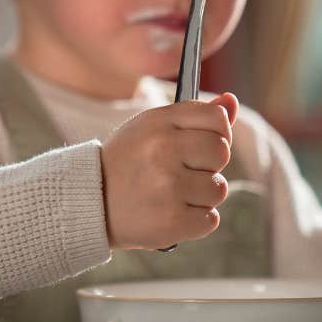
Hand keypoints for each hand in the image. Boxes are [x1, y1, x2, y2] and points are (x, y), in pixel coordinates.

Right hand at [100, 93, 237, 249]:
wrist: (91, 202)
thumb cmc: (128, 162)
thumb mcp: (152, 128)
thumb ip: (194, 115)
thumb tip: (231, 100)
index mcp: (159, 122)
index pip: (217, 118)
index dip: (217, 132)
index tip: (201, 143)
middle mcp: (164, 150)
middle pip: (221, 152)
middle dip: (209, 164)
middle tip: (183, 171)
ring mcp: (168, 186)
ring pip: (218, 188)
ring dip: (202, 195)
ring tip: (173, 193)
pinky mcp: (172, 221)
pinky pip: (211, 219)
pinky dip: (195, 220)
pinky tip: (171, 212)